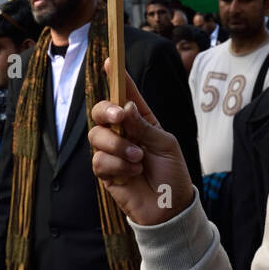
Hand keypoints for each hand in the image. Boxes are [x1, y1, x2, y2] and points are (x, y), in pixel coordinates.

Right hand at [89, 62, 194, 226]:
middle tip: (120, 118)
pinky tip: (132, 174)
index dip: (117, 78)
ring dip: (118, 146)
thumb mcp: (165, 144)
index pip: (125, 95)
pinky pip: (99, 161)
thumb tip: (124, 105)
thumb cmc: (172, 174)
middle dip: (106, 111)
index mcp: (140, 121)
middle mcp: (123, 133)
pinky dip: (117, 166)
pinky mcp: (105, 172)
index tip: (110, 61)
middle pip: (99, 112)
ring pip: (96, 137)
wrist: (169, 208)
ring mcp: (112, 152)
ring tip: (138, 159)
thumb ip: (144, 126)